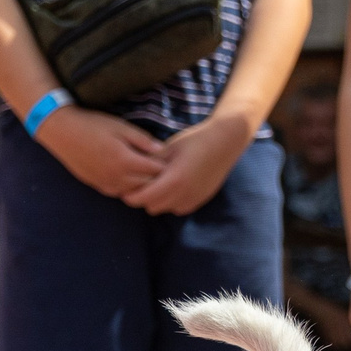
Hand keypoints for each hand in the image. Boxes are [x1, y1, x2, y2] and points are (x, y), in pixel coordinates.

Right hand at [34, 105, 166, 199]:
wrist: (63, 133)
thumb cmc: (92, 125)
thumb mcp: (120, 126)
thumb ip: (142, 140)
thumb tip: (162, 149)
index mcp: (125, 160)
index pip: (155, 170)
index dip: (164, 164)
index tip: (169, 157)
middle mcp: (117, 177)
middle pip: (147, 183)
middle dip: (157, 176)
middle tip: (161, 165)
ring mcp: (107, 184)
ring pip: (134, 191)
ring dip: (143, 183)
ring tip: (147, 171)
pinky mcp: (99, 186)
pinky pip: (120, 192)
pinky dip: (129, 187)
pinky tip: (130, 176)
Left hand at [122, 113, 251, 216]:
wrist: (225, 142)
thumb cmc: (195, 141)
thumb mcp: (169, 148)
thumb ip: (150, 164)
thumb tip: (131, 172)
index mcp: (173, 180)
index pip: (144, 198)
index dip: (131, 196)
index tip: (125, 191)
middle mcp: (183, 195)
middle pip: (152, 207)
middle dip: (144, 198)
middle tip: (142, 185)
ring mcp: (193, 200)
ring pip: (165, 209)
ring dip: (159, 200)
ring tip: (159, 184)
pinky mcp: (200, 201)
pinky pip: (178, 208)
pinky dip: (172, 201)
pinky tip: (174, 186)